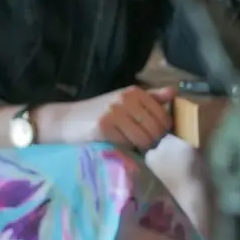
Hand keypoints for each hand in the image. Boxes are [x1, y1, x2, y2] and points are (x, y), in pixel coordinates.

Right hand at [37, 86, 175, 151]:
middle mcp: (126, 99)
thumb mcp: (125, 101)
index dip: (163, 130)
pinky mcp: (104, 126)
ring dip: (141, 147)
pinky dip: (127, 148)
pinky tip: (120, 145)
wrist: (65, 120)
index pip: (163, 116)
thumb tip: (173, 92)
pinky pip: (127, 143)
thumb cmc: (99, 113)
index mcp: (135, 92)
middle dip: (154, 141)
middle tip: (146, 146)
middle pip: (155, 128)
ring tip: (134, 146)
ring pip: (143, 138)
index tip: (156, 136)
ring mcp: (115, 112)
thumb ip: (150, 98)